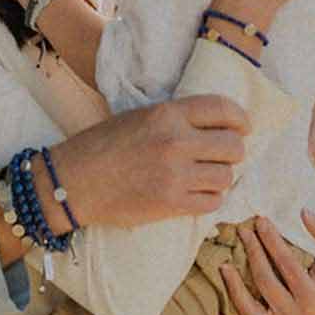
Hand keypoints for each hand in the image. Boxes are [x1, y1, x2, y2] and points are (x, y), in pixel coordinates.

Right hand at [49, 94, 249, 228]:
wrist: (72, 181)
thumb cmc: (101, 145)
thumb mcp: (139, 117)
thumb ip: (176, 118)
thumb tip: (216, 127)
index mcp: (167, 114)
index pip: (224, 109)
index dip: (241, 119)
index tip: (242, 127)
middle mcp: (176, 142)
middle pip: (234, 146)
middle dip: (232, 151)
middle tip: (220, 156)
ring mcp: (175, 175)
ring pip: (226, 176)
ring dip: (219, 177)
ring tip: (204, 177)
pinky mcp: (171, 204)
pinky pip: (213, 202)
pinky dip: (209, 199)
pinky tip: (196, 194)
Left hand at [218, 210, 314, 314]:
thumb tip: (304, 212)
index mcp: (312, 295)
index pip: (288, 265)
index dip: (273, 242)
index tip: (261, 220)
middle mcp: (295, 313)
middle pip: (267, 282)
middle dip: (254, 254)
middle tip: (244, 231)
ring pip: (251, 309)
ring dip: (234, 288)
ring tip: (224, 266)